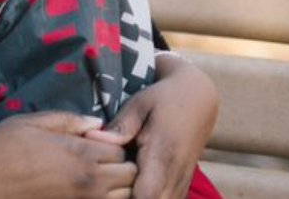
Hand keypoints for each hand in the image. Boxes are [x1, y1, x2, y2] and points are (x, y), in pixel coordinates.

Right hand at [0, 112, 135, 198]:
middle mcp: (88, 181)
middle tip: (100, 162)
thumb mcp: (31, 122)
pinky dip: (101, 198)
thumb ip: (68, 120)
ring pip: (121, 197)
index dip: (112, 146)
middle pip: (129, 176)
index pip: (121, 151)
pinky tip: (81, 190)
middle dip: (121, 168)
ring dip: (115, 187)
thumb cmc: (0, 150)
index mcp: (79, 153)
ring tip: (95, 177)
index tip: (96, 144)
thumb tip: (96, 123)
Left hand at [101, 55, 218, 198]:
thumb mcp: (139, 105)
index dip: (124, 197)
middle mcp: (175, 175)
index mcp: (163, 156)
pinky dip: (152, 197)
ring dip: (138, 197)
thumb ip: (119, 126)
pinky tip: (134, 185)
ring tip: (120, 183)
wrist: (198, 99)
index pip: (146, 196)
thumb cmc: (163, 100)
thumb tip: (91, 137)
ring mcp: (182, 183)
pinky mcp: (183, 185)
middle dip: (127, 198)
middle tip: (110, 183)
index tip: (107, 185)